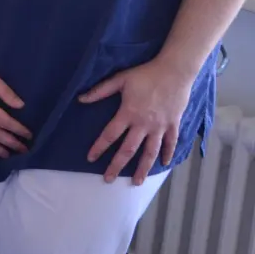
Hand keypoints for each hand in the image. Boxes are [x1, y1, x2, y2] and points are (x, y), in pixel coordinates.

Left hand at [79, 58, 193, 184]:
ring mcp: (160, 126)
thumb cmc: (145, 74)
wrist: (174, 71)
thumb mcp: (120, 79)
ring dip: (143, 169)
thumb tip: (80, 99)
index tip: (90, 158)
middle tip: (108, 179)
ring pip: (150, 152)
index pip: (110, 135)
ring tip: (137, 182)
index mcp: (128, 114)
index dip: (99, 147)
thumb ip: (100, 90)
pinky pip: (170, 143)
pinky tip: (163, 164)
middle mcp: (144, 124)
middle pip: (128, 150)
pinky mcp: (173, 124)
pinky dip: (167, 154)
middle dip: (117, 166)